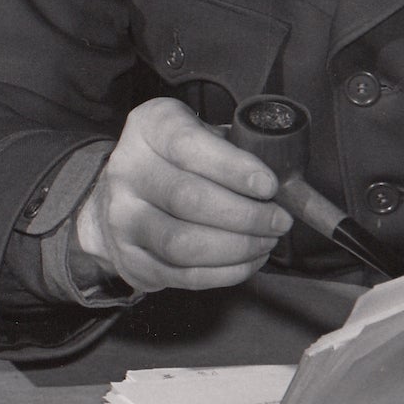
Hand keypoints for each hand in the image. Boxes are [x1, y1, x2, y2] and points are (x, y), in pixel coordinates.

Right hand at [69, 96, 290, 294]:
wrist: (124, 198)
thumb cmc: (178, 164)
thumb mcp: (202, 135)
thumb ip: (235, 149)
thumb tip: (281, 184)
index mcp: (147, 128)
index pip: (187, 145)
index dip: (232, 167)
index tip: (269, 185)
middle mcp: (126, 170)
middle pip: (188, 198)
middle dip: (246, 214)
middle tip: (279, 220)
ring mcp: (122, 219)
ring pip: (183, 243)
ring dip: (237, 247)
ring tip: (266, 241)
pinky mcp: (131, 260)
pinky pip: (185, 276)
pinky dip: (226, 273)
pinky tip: (249, 261)